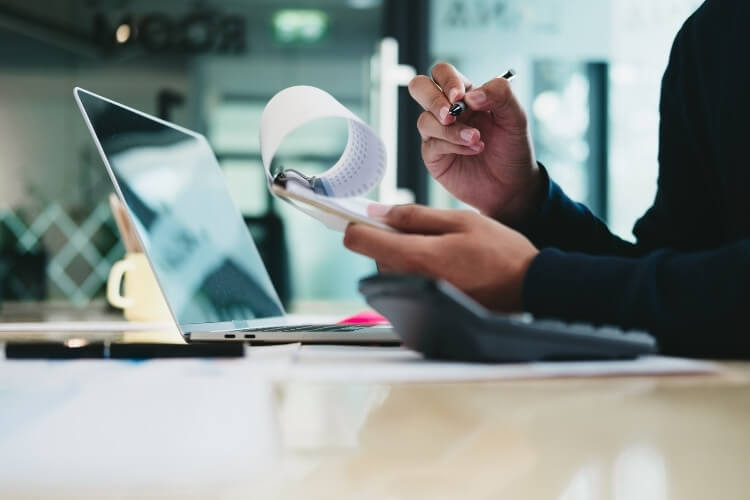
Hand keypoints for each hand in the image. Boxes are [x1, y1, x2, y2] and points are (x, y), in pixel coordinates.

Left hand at [344, 204, 538, 311]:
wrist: (528, 288)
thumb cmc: (500, 252)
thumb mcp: (460, 220)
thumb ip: (415, 216)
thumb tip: (378, 211)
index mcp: (415, 257)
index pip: (358, 241)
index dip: (356, 223)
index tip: (363, 214)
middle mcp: (408, 282)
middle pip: (375, 254)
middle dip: (389, 236)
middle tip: (424, 228)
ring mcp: (415, 300)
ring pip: (390, 268)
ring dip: (404, 253)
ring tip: (441, 247)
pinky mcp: (424, 309)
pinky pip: (406, 283)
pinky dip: (416, 270)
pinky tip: (445, 265)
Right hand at [408, 63, 543, 225]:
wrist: (512, 185)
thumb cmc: (512, 149)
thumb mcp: (516, 118)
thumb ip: (500, 95)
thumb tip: (471, 94)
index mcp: (465, 95)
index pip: (443, 73)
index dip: (447, 80)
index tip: (460, 95)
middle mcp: (447, 111)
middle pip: (420, 88)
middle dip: (433, 99)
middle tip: (451, 113)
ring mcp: (437, 133)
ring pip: (424, 120)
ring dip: (451, 130)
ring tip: (476, 139)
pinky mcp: (434, 155)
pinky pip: (432, 144)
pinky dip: (453, 145)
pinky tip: (473, 150)